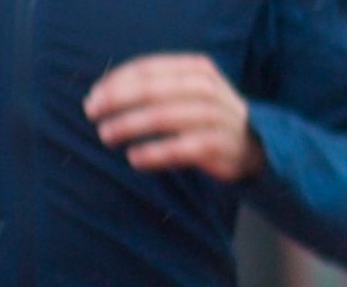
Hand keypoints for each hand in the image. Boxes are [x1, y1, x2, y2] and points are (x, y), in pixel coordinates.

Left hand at [85, 52, 256, 179]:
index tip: (93, 98)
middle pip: (151, 91)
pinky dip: (153, 153)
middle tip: (92, 114)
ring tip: (106, 135)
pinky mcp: (217, 146)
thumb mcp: (186, 90)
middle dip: (116, 101)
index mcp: (195, 68)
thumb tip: (100, 95)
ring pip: (161, 118)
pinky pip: (179, 149)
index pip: (147, 70)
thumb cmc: (205, 115)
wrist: (254, 141)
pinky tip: (134, 158)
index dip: (115, 83)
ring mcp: (213, 117)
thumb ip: (152, 86)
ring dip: (128, 126)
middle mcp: (206, 89)